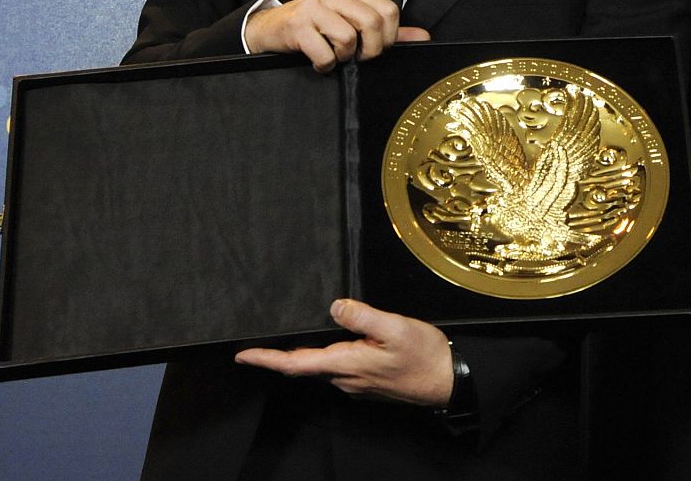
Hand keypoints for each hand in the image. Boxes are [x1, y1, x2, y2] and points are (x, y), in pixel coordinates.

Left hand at [235, 299, 455, 407]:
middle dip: (283, 353)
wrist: (448, 381)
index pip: (295, 363)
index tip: (242, 354)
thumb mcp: (394, 328)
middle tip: (262, 338)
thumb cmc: (423, 355)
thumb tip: (334, 307)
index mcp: (346, 364)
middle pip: (305, 365)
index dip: (267, 358)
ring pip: (324, 365)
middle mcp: (345, 378)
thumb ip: (362, 316)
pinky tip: (335, 340)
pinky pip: (340, 367)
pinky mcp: (368, 381)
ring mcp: (356, 383)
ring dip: (308, 352)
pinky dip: (329, 354)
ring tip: (295, 333)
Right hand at [245, 0, 429, 71]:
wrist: (268, 30)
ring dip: (343, 58)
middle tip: (357, 59)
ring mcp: (313, 7)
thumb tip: (422, 37)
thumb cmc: (313, 29)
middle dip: (370, 50)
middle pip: (373, 23)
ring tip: (333, 56)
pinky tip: (317, 61)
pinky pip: (325, 54)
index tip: (375, 49)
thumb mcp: (350, 23)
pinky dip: (324, 65)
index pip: (389, 11)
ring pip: (348, 38)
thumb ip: (387, 30)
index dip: (388, 37)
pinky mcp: (296, 26)